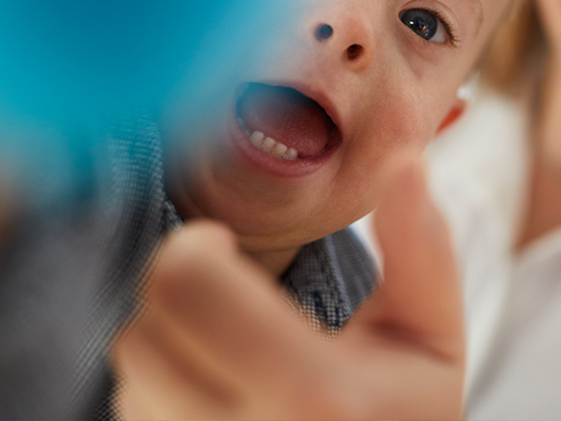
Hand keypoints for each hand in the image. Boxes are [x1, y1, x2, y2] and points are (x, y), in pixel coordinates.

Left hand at [111, 161, 464, 419]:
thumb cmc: (408, 407)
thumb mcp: (431, 333)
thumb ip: (422, 249)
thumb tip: (406, 164)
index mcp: (316, 393)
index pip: (187, 288)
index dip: (195, 246)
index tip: (224, 242)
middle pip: (140, 335)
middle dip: (175, 295)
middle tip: (223, 289)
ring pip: (129, 381)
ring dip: (166, 346)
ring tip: (228, 345)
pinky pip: (132, 414)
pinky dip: (158, 391)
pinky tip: (215, 388)